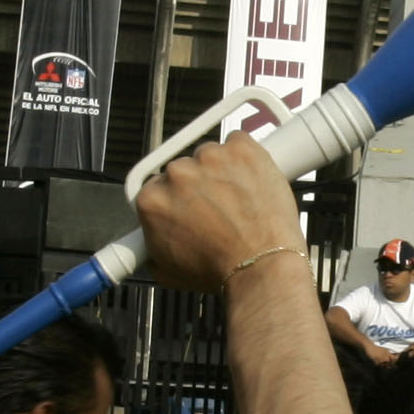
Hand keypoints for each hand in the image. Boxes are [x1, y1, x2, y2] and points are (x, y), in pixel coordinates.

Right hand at [132, 138, 302, 292]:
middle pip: (184, 169)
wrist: (260, 266)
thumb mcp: (167, 270)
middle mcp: (177, 173)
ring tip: (240, 200)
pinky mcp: (241, 149)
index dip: (177, 198)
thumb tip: (153, 239)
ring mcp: (210, 158)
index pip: (158, 187)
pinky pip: (239, 142)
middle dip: (199, 185)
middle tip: (220, 209)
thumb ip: (153, 244)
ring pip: (212, 156)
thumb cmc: (219, 271)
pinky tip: (252, 181)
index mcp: (153, 199)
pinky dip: (246, 158)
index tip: (190, 205)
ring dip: (223, 171)